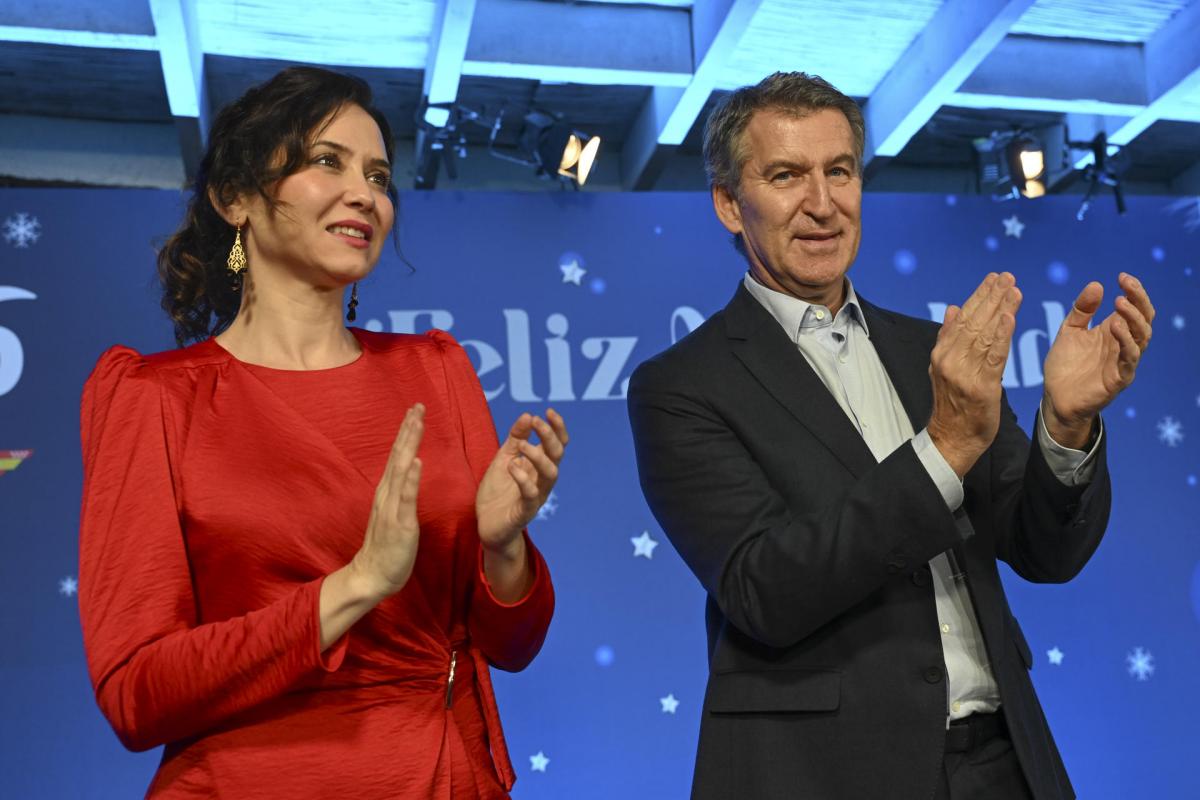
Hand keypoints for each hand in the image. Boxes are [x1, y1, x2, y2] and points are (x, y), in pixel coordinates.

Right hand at [348, 404, 424, 600]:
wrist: (372, 574)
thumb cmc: (387, 546)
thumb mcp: (396, 513)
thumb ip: (401, 493)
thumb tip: (409, 474)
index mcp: (388, 491)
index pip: (398, 456)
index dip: (407, 433)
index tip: (415, 411)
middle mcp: (387, 494)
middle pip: (399, 455)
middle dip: (409, 429)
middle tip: (418, 405)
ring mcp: (392, 507)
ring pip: (401, 469)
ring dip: (409, 444)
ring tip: (417, 422)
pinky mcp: (399, 523)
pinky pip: (405, 497)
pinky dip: (411, 478)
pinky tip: (417, 461)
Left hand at [475, 409, 568, 554]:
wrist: (488, 527)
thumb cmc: (498, 493)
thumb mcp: (503, 459)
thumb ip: (515, 439)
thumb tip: (528, 415)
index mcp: (539, 467)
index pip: (557, 445)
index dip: (557, 428)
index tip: (548, 411)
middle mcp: (542, 480)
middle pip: (557, 455)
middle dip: (549, 436)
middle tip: (536, 422)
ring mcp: (536, 497)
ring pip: (551, 474)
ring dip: (538, 456)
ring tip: (521, 445)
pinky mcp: (524, 512)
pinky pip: (531, 495)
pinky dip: (523, 479)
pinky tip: (512, 467)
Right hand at [927, 272, 1022, 476]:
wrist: (952, 438)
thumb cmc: (953, 403)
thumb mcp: (944, 368)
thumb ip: (949, 338)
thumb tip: (954, 309)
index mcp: (942, 353)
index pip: (963, 317)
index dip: (980, 296)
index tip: (994, 278)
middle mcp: (950, 359)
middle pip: (974, 322)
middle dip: (992, 297)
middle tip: (1008, 276)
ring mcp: (964, 373)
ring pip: (985, 335)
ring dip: (1000, 309)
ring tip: (1014, 290)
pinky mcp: (981, 387)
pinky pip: (993, 356)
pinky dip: (1002, 336)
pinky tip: (1010, 318)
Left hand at [1042, 273, 1153, 446]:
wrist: (1055, 397)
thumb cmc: (1065, 364)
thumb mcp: (1070, 331)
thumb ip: (1082, 309)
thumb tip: (1097, 284)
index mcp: (1114, 330)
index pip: (1134, 307)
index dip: (1133, 291)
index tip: (1122, 276)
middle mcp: (1123, 344)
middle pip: (1145, 319)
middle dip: (1139, 300)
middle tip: (1125, 286)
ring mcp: (1123, 361)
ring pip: (1142, 337)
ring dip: (1134, 319)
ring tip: (1119, 303)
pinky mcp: (1119, 378)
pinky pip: (1130, 359)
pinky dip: (1126, 342)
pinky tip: (1116, 328)